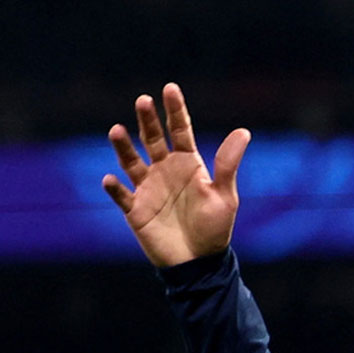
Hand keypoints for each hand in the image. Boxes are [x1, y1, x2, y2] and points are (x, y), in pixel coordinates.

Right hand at [102, 83, 251, 266]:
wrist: (199, 263)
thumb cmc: (215, 229)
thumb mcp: (225, 196)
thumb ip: (227, 164)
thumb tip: (244, 131)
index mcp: (188, 164)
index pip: (180, 131)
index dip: (175, 110)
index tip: (169, 88)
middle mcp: (165, 170)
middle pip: (152, 139)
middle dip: (147, 120)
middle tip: (142, 101)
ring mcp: (148, 188)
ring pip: (131, 161)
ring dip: (123, 146)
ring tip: (117, 131)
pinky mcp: (135, 209)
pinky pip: (120, 194)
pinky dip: (114, 187)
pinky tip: (110, 179)